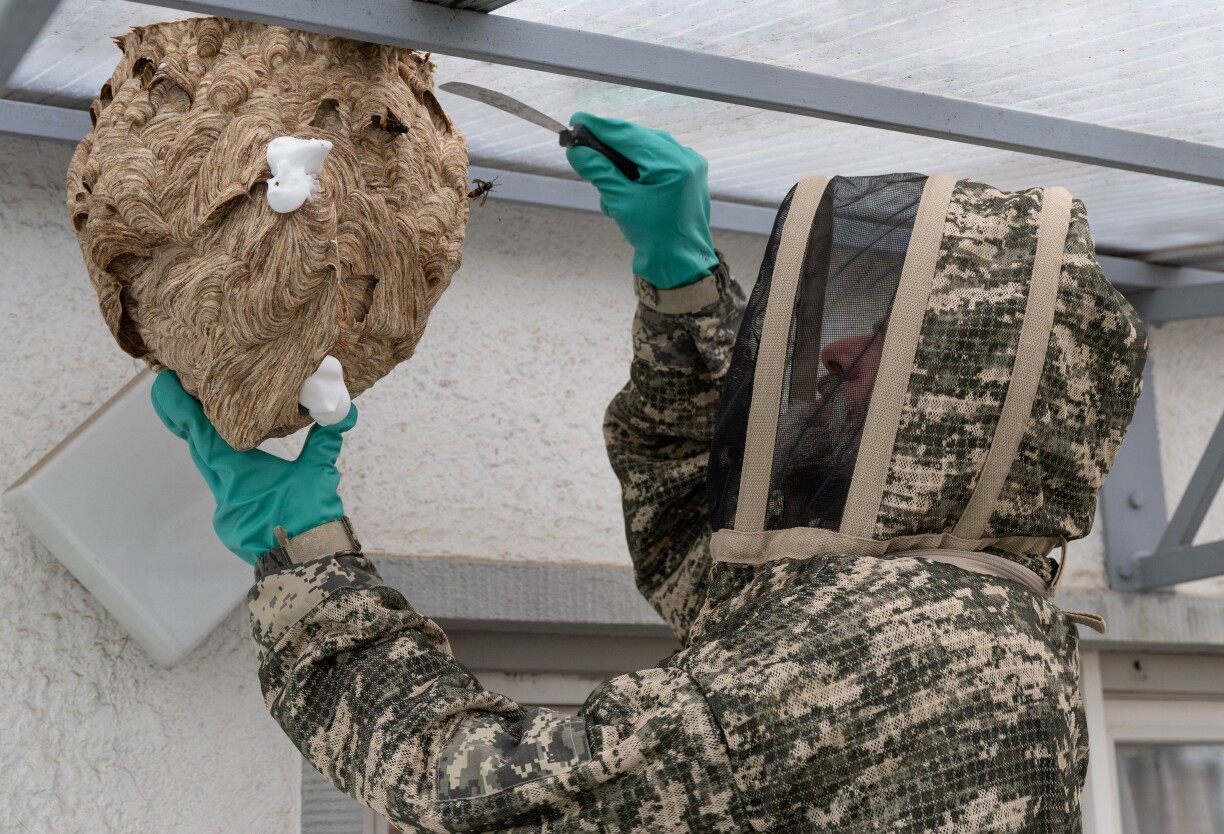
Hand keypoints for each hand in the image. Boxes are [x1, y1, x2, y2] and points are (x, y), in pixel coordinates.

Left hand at [151, 371, 356, 563]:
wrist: (306, 566)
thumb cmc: (309, 519)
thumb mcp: (319, 473)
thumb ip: (325, 441)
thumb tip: (345, 411)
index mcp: (238, 473)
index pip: (200, 434)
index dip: (179, 408)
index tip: (163, 386)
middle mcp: (224, 491)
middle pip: (200, 450)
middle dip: (189, 422)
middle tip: (178, 394)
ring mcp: (226, 512)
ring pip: (214, 474)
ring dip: (213, 451)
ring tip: (211, 427)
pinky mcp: (233, 527)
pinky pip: (227, 495)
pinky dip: (232, 479)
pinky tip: (245, 475)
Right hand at [566, 113, 716, 288]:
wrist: (682, 264)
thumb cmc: (655, 238)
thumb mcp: (621, 203)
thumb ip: (599, 172)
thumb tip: (577, 151)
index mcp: (672, 164)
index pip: (628, 135)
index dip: (599, 126)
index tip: (576, 119)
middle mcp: (684, 158)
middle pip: (637, 139)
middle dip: (608, 145)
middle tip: (582, 149)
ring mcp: (689, 165)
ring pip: (645, 149)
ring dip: (621, 161)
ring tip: (606, 185)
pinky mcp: (688, 174)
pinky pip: (656, 161)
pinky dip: (637, 169)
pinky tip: (625, 190)